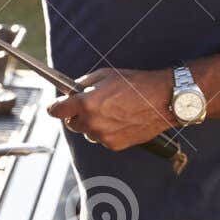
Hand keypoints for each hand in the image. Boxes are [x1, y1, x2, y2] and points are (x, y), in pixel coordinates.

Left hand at [46, 67, 174, 150]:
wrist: (163, 100)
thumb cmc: (136, 85)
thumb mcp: (105, 75)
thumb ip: (82, 84)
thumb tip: (71, 91)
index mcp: (86, 103)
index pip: (56, 110)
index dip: (56, 107)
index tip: (58, 106)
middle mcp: (92, 122)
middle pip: (70, 123)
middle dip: (77, 114)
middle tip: (91, 105)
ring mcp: (103, 136)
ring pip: (87, 132)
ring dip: (92, 124)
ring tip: (111, 111)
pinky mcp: (114, 144)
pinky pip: (101, 139)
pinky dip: (106, 132)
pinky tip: (119, 120)